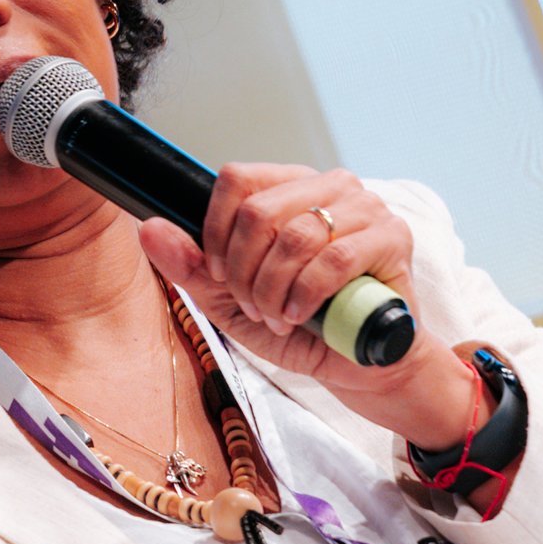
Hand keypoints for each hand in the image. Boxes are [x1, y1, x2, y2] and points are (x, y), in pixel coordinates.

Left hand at [140, 162, 480, 444]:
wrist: (359, 364)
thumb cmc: (301, 326)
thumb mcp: (231, 302)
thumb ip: (192, 267)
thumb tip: (149, 228)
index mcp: (291, 187)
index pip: (237, 178)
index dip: (215, 231)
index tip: (218, 275)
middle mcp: (330, 186)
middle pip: (260, 210)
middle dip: (243, 271)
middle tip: (252, 306)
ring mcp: (366, 208)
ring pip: (295, 236)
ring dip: (274, 289)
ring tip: (278, 316)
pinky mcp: (393, 237)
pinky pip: (335, 257)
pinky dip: (307, 294)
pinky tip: (301, 315)